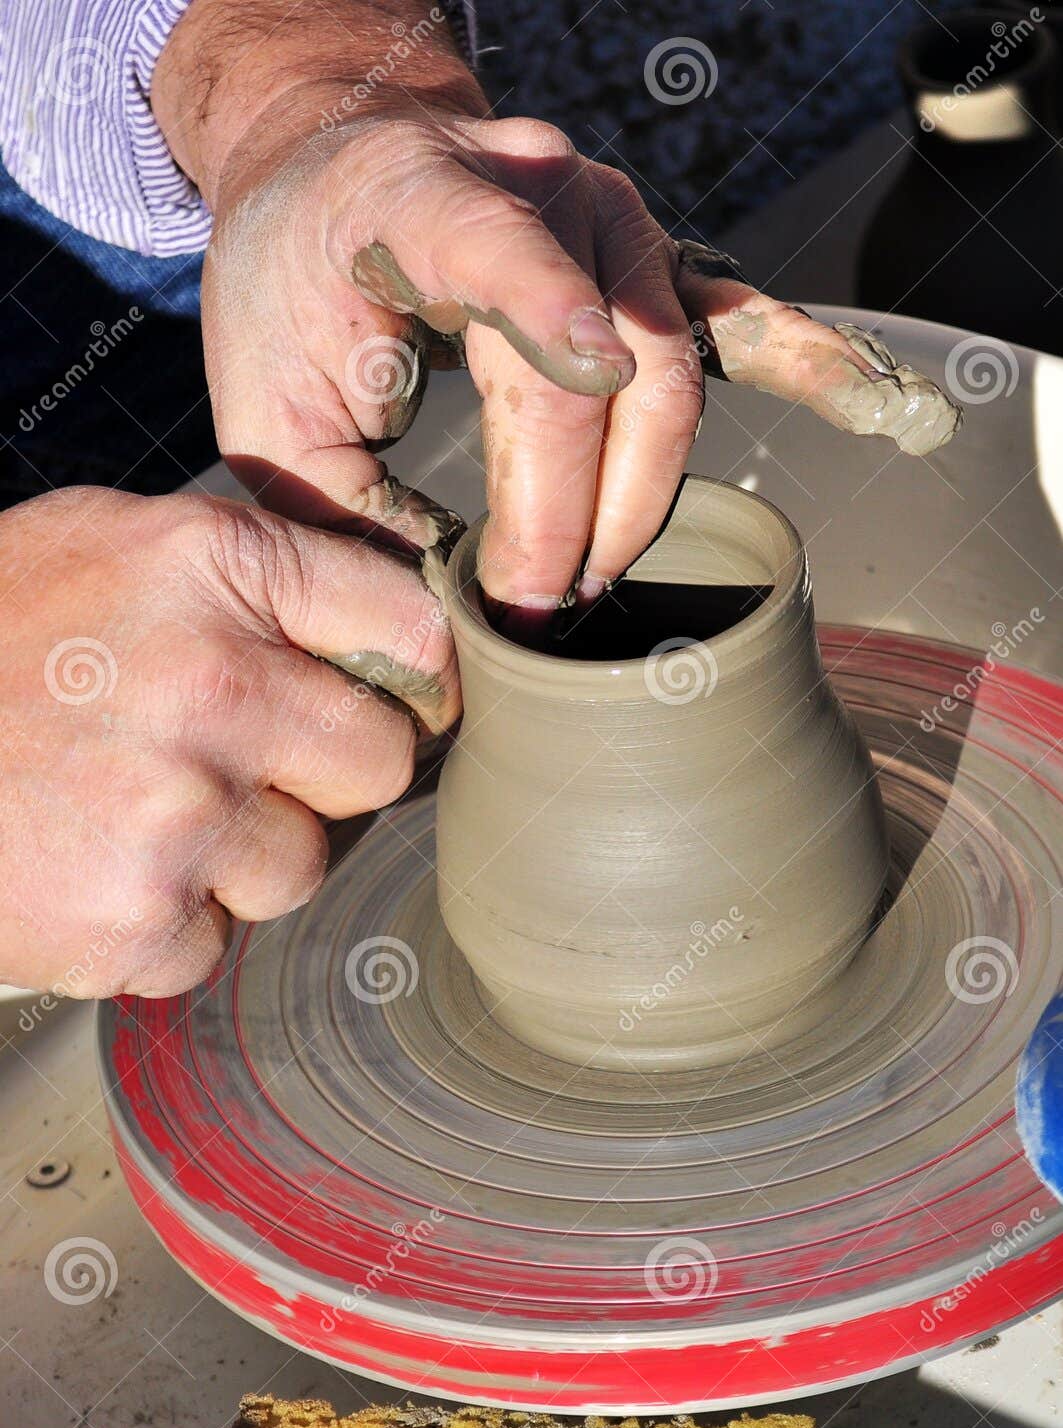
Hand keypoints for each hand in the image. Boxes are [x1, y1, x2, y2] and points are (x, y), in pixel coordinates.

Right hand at [0, 487, 457, 995]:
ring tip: (130, 810)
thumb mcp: (111, 544)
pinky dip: (161, 925)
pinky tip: (86, 867)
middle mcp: (213, 687)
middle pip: (379, 764)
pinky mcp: (136, 924)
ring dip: (237, 856)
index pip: (410, 630)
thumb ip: (253, 572)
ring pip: (299, 867)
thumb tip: (394, 627)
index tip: (397, 696)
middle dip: (322, 772)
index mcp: (214, 569)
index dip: (412, 672)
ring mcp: (178, 816)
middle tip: (233, 757)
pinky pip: (213, 944)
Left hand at [155, 2, 958, 613]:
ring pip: (674, 371)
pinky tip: (888, 408)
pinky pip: (743, 320)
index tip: (592, 378)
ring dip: (646, 495)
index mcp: (421, 195)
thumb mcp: (267, 403)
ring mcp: (613, 225)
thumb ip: (340, 511)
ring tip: (594, 580)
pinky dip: (812, 366)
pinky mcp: (653, 264)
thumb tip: (433, 636)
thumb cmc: (293, 287)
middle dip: (577, 512)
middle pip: (604, 366)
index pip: (499, 244)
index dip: (550, 304)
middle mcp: (542, 191)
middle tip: (533, 613)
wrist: (339, 172)